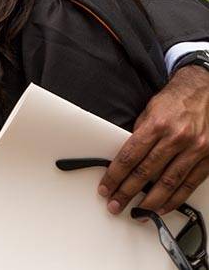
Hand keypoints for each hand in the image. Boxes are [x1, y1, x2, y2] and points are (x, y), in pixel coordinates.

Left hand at [100, 66, 208, 213]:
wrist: (204, 91)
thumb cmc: (175, 101)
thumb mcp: (150, 110)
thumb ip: (139, 133)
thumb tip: (126, 157)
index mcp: (157, 125)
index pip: (129, 156)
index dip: (115, 175)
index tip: (105, 187)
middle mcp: (176, 138)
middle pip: (146, 172)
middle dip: (127, 192)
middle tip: (115, 204)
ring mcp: (195, 149)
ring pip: (168, 182)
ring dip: (150, 201)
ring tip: (138, 212)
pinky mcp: (208, 158)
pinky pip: (190, 184)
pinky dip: (175, 198)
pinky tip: (163, 206)